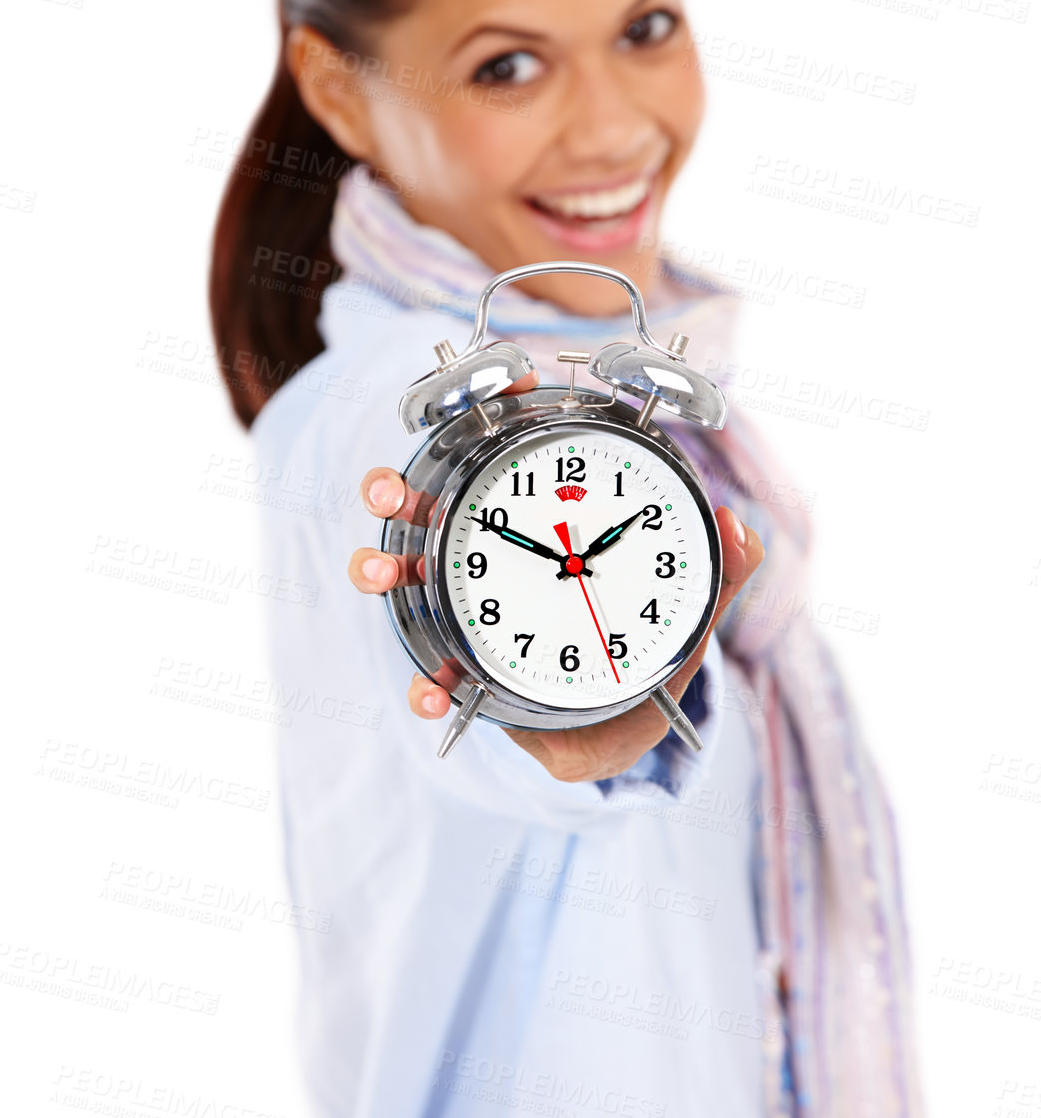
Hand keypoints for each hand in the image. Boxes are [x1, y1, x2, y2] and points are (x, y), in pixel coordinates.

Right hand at [346, 372, 763, 783]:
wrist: (616, 727)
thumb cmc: (640, 653)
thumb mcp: (683, 609)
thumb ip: (716, 570)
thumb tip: (738, 527)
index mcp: (536, 527)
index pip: (503, 456)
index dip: (491, 416)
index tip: (497, 390)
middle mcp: (482, 558)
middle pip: (422, 507)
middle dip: (394, 491)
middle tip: (391, 492)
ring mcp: (458, 610)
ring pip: (400, 576)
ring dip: (379, 568)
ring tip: (383, 572)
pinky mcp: (457, 671)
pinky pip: (428, 675)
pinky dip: (425, 686)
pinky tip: (435, 693)